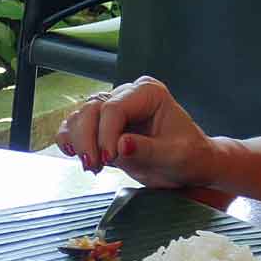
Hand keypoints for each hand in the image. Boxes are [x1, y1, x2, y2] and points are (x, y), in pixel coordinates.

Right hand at [54, 78, 220, 188]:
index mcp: (148, 93)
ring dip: (78, 141)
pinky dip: (70, 140)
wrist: (190, 166)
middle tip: (94, 165)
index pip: (114, 108)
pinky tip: (74, 154)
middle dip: (88, 138)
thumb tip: (121, 145)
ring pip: (80, 116)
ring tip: (91, 166)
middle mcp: (127, 96)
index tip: (110, 159)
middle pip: (92, 109)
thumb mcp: (175, 156)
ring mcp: (113, 110)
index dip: (106, 133)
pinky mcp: (103, 127)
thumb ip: (148, 150)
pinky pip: (76, 126)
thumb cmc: (189, 156)